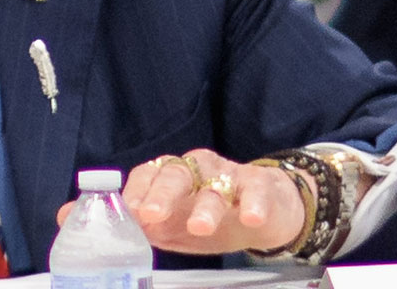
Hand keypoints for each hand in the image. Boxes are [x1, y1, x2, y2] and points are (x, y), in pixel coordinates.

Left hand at [122, 149, 307, 254]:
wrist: (265, 211)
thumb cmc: (214, 217)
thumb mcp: (181, 227)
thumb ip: (157, 228)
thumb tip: (135, 230)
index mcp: (173, 175)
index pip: (149, 173)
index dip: (138, 190)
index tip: (131, 210)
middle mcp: (197, 167)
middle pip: (177, 174)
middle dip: (163, 194)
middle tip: (153, 214)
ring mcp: (228, 173)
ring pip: (214, 185)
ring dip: (206, 207)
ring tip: (200, 227)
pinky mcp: (259, 182)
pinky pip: (256, 189)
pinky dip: (253, 203)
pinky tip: (250, 217)